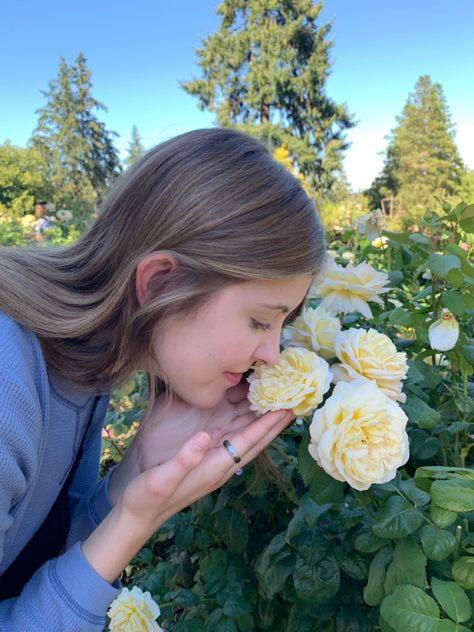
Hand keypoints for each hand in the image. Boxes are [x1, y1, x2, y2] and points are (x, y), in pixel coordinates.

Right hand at [118, 407, 293, 532]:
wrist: (137, 513)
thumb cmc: (148, 498)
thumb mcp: (161, 480)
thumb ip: (183, 460)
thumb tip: (203, 438)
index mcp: (214, 468)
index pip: (248, 443)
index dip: (267, 426)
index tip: (286, 408)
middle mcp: (219, 463)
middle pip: (254, 439)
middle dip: (274, 420)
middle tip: (295, 398)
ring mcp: (213, 460)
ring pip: (244, 435)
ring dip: (262, 418)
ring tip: (278, 399)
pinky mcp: (204, 456)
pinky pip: (230, 435)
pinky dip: (243, 420)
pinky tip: (245, 409)